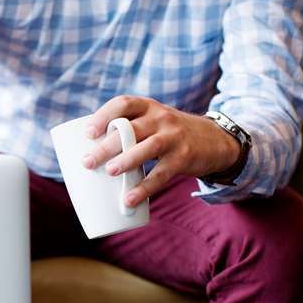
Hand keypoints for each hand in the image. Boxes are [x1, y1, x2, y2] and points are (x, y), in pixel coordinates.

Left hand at [80, 96, 240, 206]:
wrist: (215, 140)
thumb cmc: (170, 134)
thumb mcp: (154, 122)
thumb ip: (129, 131)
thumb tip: (91, 156)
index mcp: (148, 107)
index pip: (124, 104)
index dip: (104, 116)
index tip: (88, 133)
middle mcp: (161, 118)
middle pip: (131, 128)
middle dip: (107, 145)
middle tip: (88, 162)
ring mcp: (174, 137)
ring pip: (148, 147)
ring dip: (127, 160)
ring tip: (110, 172)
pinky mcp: (184, 157)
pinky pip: (162, 174)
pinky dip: (145, 188)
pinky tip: (129, 199)